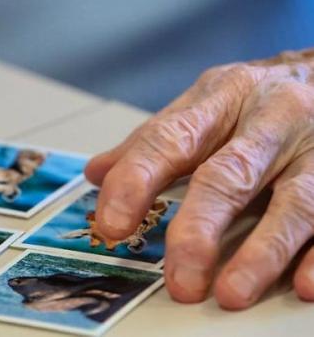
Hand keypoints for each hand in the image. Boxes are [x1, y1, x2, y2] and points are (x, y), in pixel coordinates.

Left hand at [85, 52, 313, 308]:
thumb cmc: (259, 97)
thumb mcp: (205, 105)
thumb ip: (153, 141)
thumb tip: (96, 173)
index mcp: (221, 97)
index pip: (168, 139)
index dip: (135, 181)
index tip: (111, 223)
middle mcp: (270, 117)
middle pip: (228, 176)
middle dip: (197, 230)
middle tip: (177, 278)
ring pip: (292, 202)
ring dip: (260, 253)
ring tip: (230, 293)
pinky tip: (302, 283)